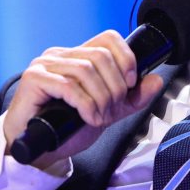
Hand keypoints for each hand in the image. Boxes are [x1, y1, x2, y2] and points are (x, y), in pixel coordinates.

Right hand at [2, 29, 164, 168]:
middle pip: (100, 56)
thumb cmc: (67, 128)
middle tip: (112, 110)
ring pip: (86, 70)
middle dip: (115, 87)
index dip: (126, 58)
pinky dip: (85, 104)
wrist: (40, 150)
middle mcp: (60, 55)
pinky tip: (88, 118)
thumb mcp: (109, 111)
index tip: (131, 83)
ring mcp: (44, 65)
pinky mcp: (33, 79)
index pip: (108, 38)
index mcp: (77, 56)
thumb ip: (132, 98)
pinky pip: (68, 86)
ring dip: (101, 98)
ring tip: (100, 116)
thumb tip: (155, 81)